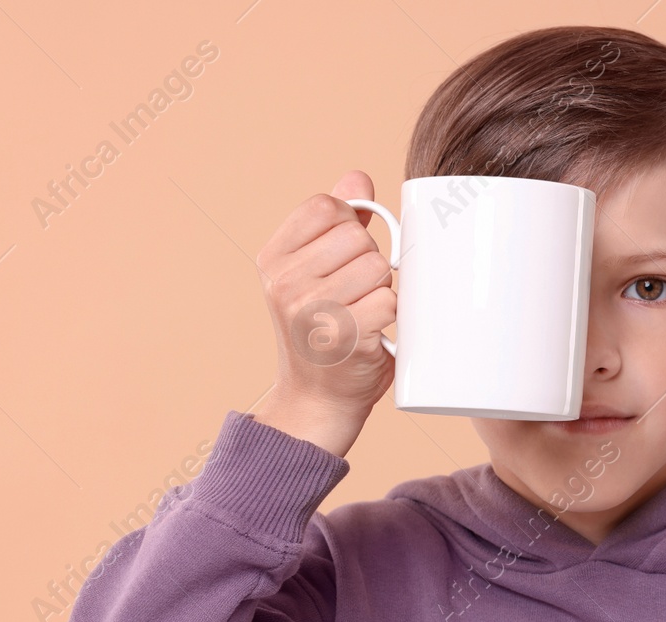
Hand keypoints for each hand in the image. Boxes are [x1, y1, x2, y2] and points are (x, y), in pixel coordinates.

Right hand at [254, 171, 397, 450]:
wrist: (317, 400)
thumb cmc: (324, 331)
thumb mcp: (316, 273)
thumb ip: (335, 224)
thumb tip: (357, 177)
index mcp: (274, 259)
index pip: (326, 206)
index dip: (348, 225)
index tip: (345, 255)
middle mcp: (285, 282)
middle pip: (357, 236)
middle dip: (369, 261)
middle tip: (356, 293)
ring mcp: (311, 310)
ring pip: (377, 266)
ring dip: (382, 289)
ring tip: (364, 312)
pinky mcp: (342, 336)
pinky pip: (389, 301)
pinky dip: (391, 316)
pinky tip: (374, 331)